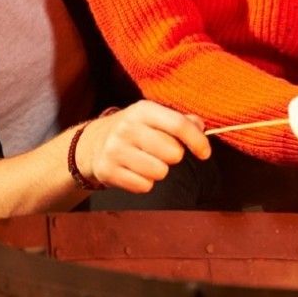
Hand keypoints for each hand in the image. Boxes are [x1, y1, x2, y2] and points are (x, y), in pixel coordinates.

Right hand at [79, 100, 210, 192]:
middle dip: (173, 156)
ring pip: (160, 172)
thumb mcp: (155, 117)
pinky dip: (144, 183)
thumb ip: (181, 121)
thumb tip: (201, 128)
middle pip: (173, 153)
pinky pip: (144, 186)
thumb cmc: (135, 130)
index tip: (205, 153)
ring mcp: (114, 150)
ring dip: (159, 171)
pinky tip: (134, 171)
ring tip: (146, 161)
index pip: (179, 125)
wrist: (92, 143)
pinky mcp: (107, 171)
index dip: (197, 141)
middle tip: (160, 152)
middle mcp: (127, 127)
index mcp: (143, 110)